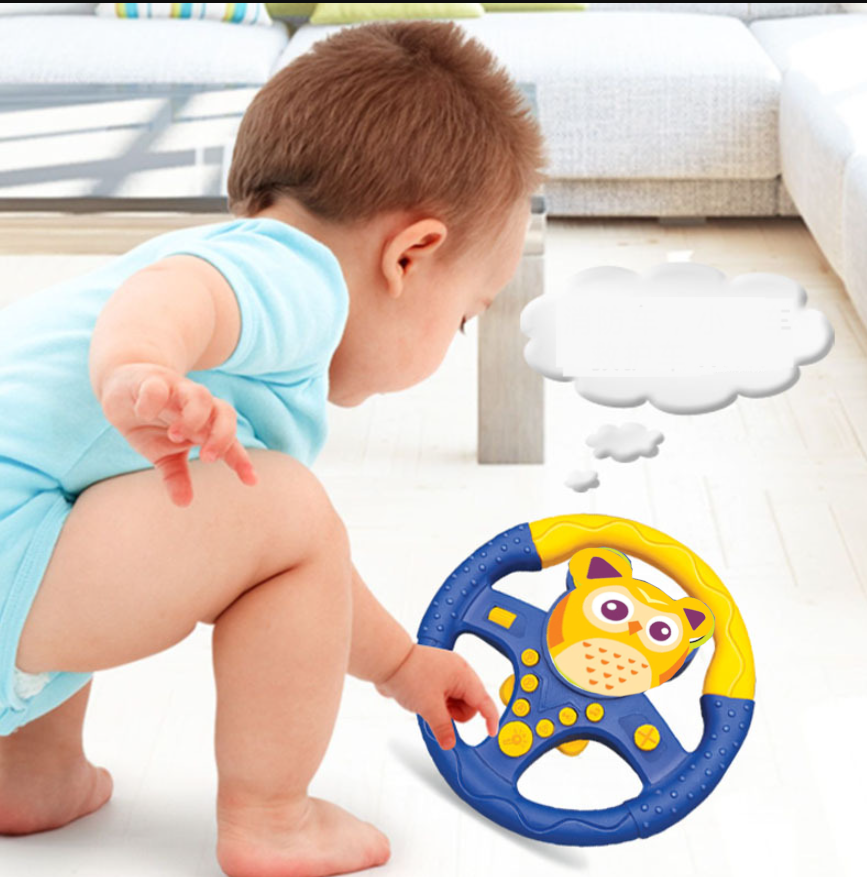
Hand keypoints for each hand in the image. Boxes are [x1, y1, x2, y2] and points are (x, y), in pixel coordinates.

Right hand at [98, 362, 257, 506]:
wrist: (125, 385)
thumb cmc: (152, 421)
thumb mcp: (162, 452)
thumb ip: (176, 475)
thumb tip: (183, 503)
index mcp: (205, 424)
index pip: (230, 441)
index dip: (240, 460)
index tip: (251, 481)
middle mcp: (196, 405)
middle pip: (225, 413)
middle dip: (222, 436)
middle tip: (206, 458)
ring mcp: (176, 390)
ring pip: (200, 396)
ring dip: (193, 418)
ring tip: (175, 436)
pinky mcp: (150, 380)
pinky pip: (157, 387)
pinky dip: (153, 400)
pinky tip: (145, 414)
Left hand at [376, 644, 499, 749]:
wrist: (388, 662)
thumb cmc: (409, 673)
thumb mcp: (429, 707)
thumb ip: (444, 728)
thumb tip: (450, 742)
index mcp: (463, 674)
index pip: (484, 700)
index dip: (490, 718)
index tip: (492, 732)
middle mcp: (457, 672)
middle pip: (470, 703)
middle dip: (458, 715)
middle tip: (441, 715)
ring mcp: (445, 675)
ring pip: (456, 702)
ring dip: (446, 712)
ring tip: (429, 708)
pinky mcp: (433, 679)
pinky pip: (444, 699)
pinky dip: (438, 707)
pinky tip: (425, 706)